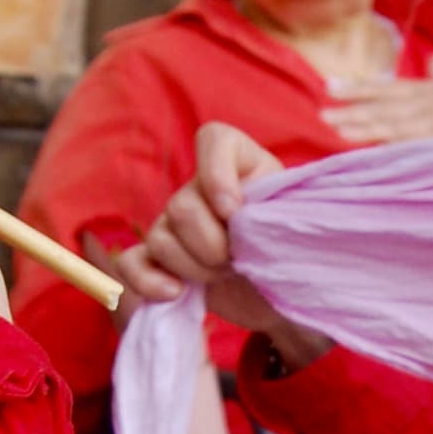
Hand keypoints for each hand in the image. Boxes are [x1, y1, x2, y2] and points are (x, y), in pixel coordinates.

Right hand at [111, 126, 332, 367]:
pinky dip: (148, 281)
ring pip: (160, 239)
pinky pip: (132, 264)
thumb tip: (240, 219)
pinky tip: (176, 293)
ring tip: (226, 275)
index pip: (214, 139)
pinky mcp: (160, 260)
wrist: (285, 294)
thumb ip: (276, 211)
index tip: (234, 211)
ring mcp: (175, 223)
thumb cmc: (296, 253)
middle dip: (212, 244)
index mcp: (241, 165)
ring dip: (195, 268)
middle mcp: (201, 188)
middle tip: (240, 260)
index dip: (216, 174)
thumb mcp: (300, 225)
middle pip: (181, 205)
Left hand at [322, 75, 432, 145]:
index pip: (385, 88)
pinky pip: (417, 146)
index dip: (357, 88)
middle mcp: (428, 104)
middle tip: (322, 113)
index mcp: (428, 91)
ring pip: (394, 125)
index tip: (329, 88)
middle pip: (383, 106)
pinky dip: (396, 148)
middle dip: (353, 110)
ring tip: (338, 130)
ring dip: (366, 127)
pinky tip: (375, 153)